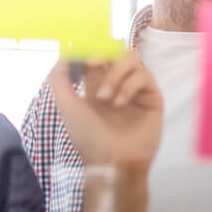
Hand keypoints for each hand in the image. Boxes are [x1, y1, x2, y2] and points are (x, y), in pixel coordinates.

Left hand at [49, 51, 163, 167]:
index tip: (82, 56)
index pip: (97, 57)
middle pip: (116, 52)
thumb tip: (63, 55)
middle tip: (92, 65)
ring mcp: (136, 90)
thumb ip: (59, 80)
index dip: (90, 51)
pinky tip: (119, 104)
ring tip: (106, 98)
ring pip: (132, 59)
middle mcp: (117, 84)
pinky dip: (130, 86)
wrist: (112, 161)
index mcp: (96, 86)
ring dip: (115, 73)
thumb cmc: (88, 137)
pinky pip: (144, 76)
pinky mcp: (152, 97)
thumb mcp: (66, 107)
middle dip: (103, 56)